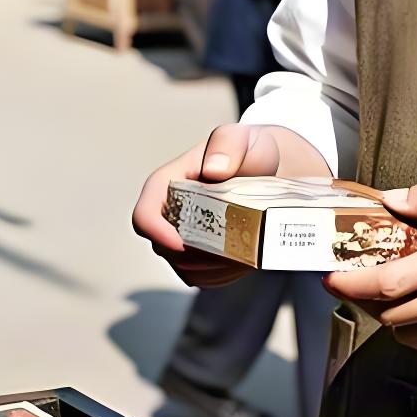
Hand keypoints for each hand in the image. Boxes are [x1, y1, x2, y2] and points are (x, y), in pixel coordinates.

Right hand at [134, 123, 289, 288]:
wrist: (271, 170)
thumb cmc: (250, 151)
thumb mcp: (241, 139)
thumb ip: (227, 145)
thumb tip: (213, 169)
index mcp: (167, 184)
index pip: (145, 216)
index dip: (158, 234)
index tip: (184, 243)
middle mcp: (168, 213)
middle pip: (165, 249)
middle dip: (195, 256)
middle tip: (232, 249)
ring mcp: (183, 237)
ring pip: (184, 268)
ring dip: (212, 269)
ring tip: (243, 252)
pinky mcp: (201, 256)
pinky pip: (202, 277)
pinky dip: (221, 276)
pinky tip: (243, 261)